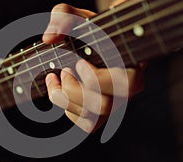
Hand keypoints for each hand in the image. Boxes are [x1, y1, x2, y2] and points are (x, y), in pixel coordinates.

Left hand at [43, 3, 144, 132]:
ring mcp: (112, 105)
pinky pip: (84, 124)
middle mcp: (125, 92)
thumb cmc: (93, 30)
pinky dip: (67, 110)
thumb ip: (65, 17)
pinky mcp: (100, 113)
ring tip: (55, 79)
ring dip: (65, 101)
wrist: (98, 42)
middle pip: (104, 107)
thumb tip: (49, 38)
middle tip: (64, 71)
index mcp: (132, 67)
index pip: (126, 84)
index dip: (97, 78)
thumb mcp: (80, 17)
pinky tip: (59, 90)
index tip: (78, 63)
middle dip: (74, 90)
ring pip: (91, 120)